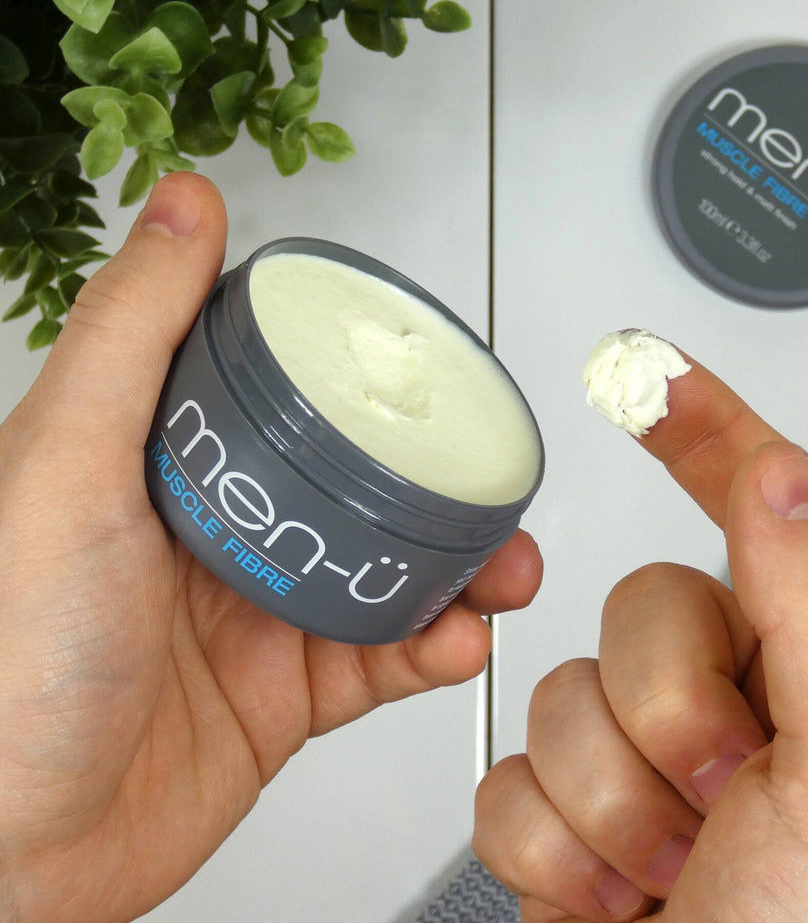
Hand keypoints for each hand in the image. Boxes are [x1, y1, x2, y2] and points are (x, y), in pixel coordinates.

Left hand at [0, 173, 541, 922]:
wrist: (12, 857)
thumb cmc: (10, 661)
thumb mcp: (67, 464)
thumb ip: (134, 332)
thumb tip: (185, 207)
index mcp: (172, 461)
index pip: (287, 392)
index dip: (363, 376)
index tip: (427, 371)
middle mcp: (223, 530)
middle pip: (359, 484)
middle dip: (440, 482)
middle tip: (491, 482)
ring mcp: (261, 612)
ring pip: (391, 570)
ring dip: (462, 568)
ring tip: (502, 571)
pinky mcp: (290, 692)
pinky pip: (386, 658)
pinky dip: (435, 649)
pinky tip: (455, 643)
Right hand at [474, 349, 807, 921]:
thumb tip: (774, 471)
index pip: (766, 503)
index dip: (708, 427)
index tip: (650, 373)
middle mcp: (741, 699)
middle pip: (642, 601)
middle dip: (665, 709)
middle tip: (720, 796)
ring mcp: (649, 756)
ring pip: (565, 690)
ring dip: (609, 798)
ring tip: (670, 870)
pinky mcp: (574, 810)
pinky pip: (512, 769)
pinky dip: (551, 845)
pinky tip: (612, 895)